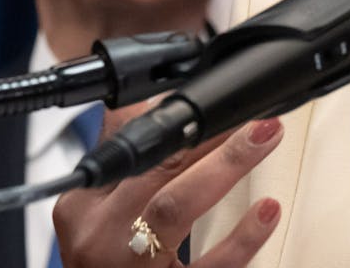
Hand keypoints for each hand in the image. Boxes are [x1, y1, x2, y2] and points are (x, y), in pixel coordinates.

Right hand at [53, 108, 283, 266]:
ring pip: (177, 208)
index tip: (217, 102)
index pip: (134, 150)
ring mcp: (133, 267)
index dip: (181, 123)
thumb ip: (120, 156)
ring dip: (226, 165)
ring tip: (264, 137)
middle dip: (209, 136)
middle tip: (254, 115)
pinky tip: (267, 209)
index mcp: (82, 208)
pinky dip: (242, 239)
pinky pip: (210, 267)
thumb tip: (145, 99)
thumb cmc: (104, 262)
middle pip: (157, 171)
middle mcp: (103, 236)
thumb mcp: (91, 212)